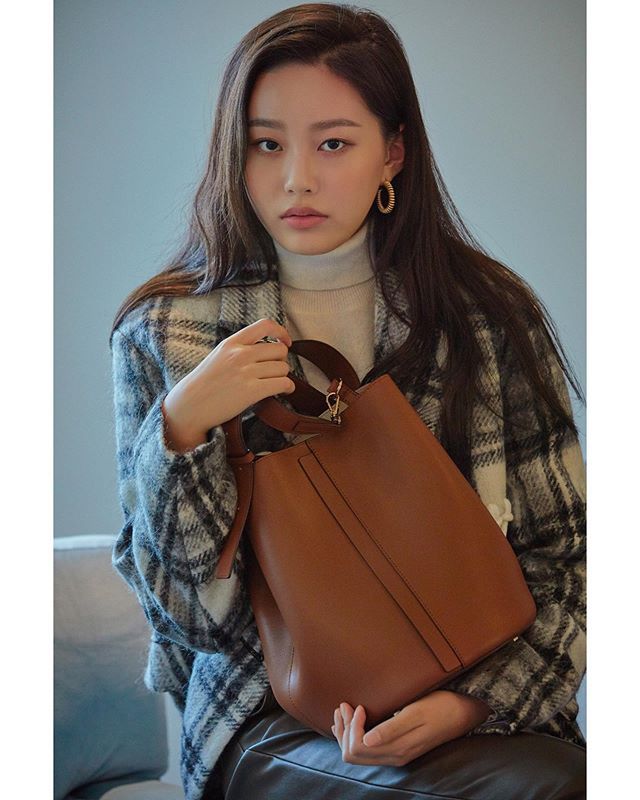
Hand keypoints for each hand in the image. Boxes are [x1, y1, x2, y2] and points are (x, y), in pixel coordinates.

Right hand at [161, 318, 294, 451]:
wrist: (190, 406)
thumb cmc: (204, 384)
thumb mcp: (219, 356)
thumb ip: (240, 349)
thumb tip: (267, 350)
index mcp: (232, 343)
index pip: (265, 326)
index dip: (281, 333)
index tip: (285, 342)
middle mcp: (240, 354)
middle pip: (279, 351)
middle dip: (281, 361)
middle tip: (274, 371)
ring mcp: (246, 372)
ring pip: (283, 368)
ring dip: (282, 376)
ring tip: (275, 383)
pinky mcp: (251, 391)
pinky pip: (283, 383)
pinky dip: (288, 387)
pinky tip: (284, 390)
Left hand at [331, 690, 491, 765]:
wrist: (462, 713)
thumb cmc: (440, 707)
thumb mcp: (415, 713)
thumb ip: (391, 729)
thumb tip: (367, 740)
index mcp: (398, 749)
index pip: (358, 747)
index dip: (351, 726)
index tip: (356, 705)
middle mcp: (395, 756)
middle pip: (354, 754)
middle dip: (345, 730)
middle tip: (345, 705)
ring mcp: (396, 754)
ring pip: (359, 753)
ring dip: (347, 732)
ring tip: (345, 709)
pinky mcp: (398, 748)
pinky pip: (368, 749)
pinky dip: (355, 734)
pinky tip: (353, 720)